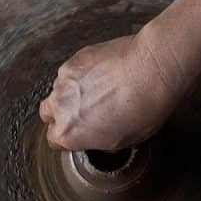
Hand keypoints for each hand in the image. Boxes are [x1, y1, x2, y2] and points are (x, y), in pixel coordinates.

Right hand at [39, 29, 184, 151]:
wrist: (151, 70)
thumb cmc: (144, 108)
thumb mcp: (126, 141)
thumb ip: (100, 141)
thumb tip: (99, 135)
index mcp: (69, 134)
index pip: (54, 141)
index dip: (68, 138)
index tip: (79, 133)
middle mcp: (59, 106)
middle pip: (48, 113)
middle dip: (62, 114)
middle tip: (85, 111)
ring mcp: (64, 79)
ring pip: (59, 89)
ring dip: (72, 92)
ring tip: (99, 89)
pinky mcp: (75, 59)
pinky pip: (72, 70)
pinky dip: (83, 73)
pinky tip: (103, 73)